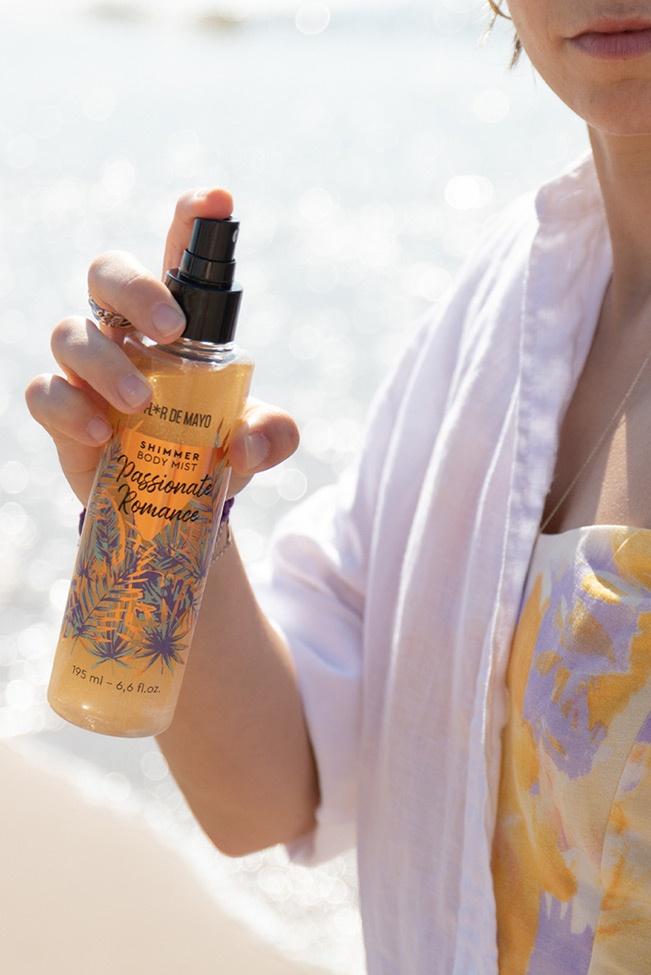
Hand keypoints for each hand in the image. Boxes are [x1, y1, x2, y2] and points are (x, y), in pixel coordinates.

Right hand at [25, 188, 298, 505]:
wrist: (172, 502)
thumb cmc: (210, 449)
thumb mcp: (257, 443)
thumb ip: (273, 435)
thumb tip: (248, 442)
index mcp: (175, 321)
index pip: (177, 253)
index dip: (193, 219)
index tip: (220, 202)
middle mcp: (124, 331)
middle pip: (105, 272)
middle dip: (135, 289)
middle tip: (171, 331)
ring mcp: (87, 369)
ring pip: (69, 331)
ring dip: (105, 362)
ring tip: (140, 402)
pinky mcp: (61, 411)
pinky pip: (43, 391)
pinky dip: (67, 407)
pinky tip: (102, 435)